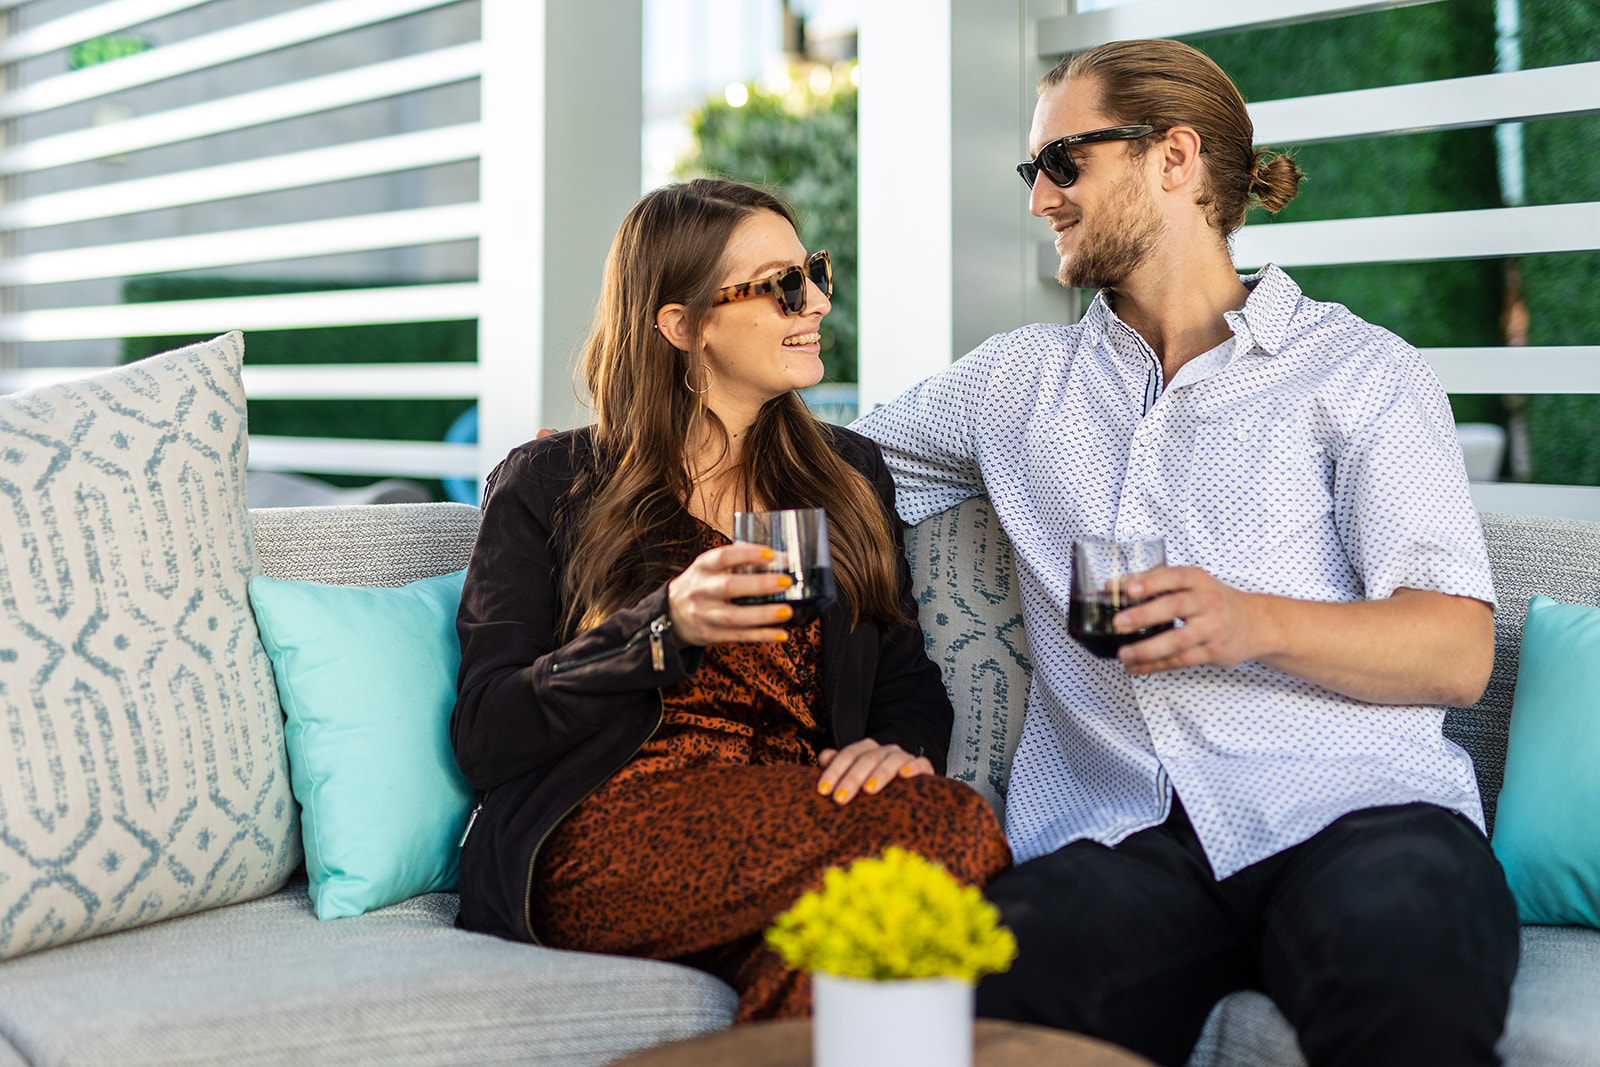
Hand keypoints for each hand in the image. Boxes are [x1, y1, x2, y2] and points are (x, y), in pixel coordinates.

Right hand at [667, 543, 795, 645]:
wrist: (671, 612)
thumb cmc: (701, 585)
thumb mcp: (709, 568)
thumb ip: (737, 562)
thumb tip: (778, 558)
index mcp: (703, 567)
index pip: (724, 556)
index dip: (747, 554)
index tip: (771, 554)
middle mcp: (701, 590)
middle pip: (729, 587)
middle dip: (759, 584)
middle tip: (785, 582)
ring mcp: (705, 614)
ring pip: (734, 616)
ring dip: (763, 614)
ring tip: (786, 611)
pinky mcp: (710, 634)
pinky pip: (738, 636)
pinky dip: (761, 636)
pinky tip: (780, 634)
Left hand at [815, 739, 934, 804]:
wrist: (908, 792)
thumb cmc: (874, 788)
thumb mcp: (854, 779)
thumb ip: (838, 767)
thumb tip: (824, 756)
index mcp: (866, 750)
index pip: (848, 755)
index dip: (834, 771)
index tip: (823, 790)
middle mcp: (885, 750)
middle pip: (867, 758)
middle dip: (851, 778)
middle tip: (839, 799)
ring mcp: (904, 757)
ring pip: (891, 760)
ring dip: (879, 774)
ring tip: (868, 790)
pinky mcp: (923, 768)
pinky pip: (920, 764)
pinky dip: (913, 768)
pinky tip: (904, 776)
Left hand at [1113, 565, 1274, 674]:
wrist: (1257, 623)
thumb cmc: (1214, 601)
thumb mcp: (1193, 584)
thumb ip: (1157, 583)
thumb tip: (1110, 587)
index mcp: (1198, 580)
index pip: (1173, 577)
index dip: (1150, 582)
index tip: (1127, 588)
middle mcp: (1208, 602)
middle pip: (1174, 607)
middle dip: (1144, 615)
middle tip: (1118, 623)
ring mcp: (1212, 628)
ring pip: (1177, 640)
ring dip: (1147, 649)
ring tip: (1122, 654)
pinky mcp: (1213, 652)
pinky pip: (1180, 660)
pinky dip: (1155, 666)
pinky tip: (1134, 667)